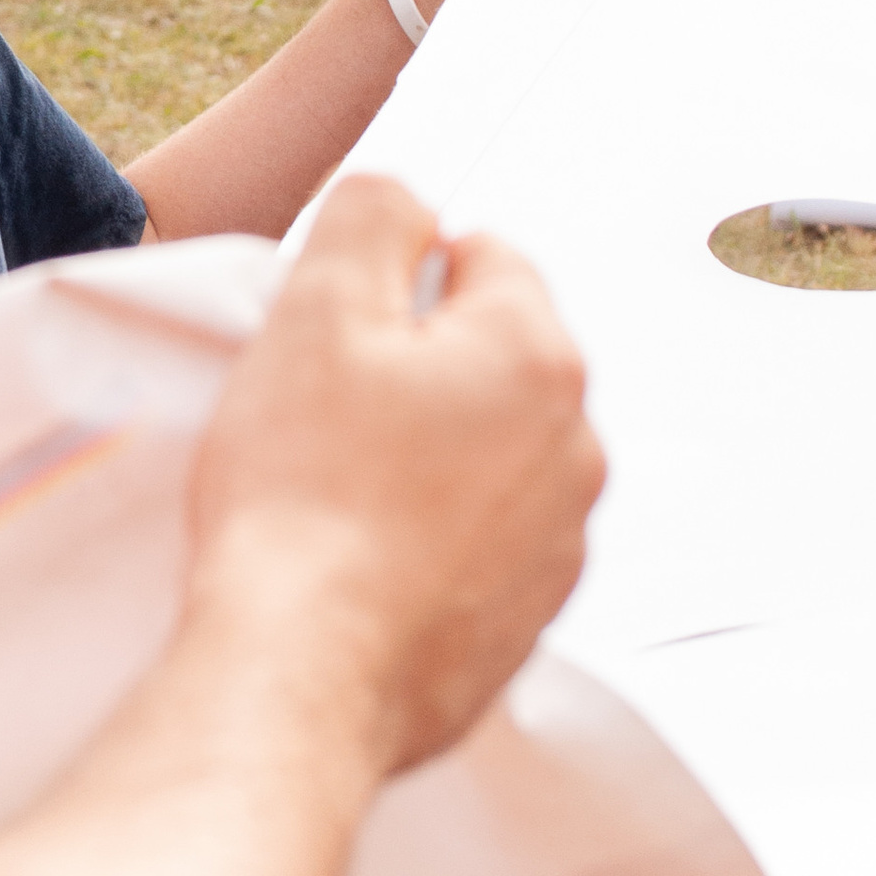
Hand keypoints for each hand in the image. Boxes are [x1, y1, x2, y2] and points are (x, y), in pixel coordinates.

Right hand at [189, 177, 601, 775]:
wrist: (300, 672)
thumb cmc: (304, 499)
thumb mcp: (317, 310)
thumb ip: (372, 218)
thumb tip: (407, 203)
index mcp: (538, 357)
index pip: (482, 254)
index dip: (393, 278)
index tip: (336, 328)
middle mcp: (575, 448)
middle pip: (489, 357)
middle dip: (413, 368)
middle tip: (324, 409)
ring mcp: (557, 543)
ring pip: (485, 451)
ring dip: (423, 454)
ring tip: (334, 490)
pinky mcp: (524, 620)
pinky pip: (477, 541)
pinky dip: (426, 538)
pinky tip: (356, 555)